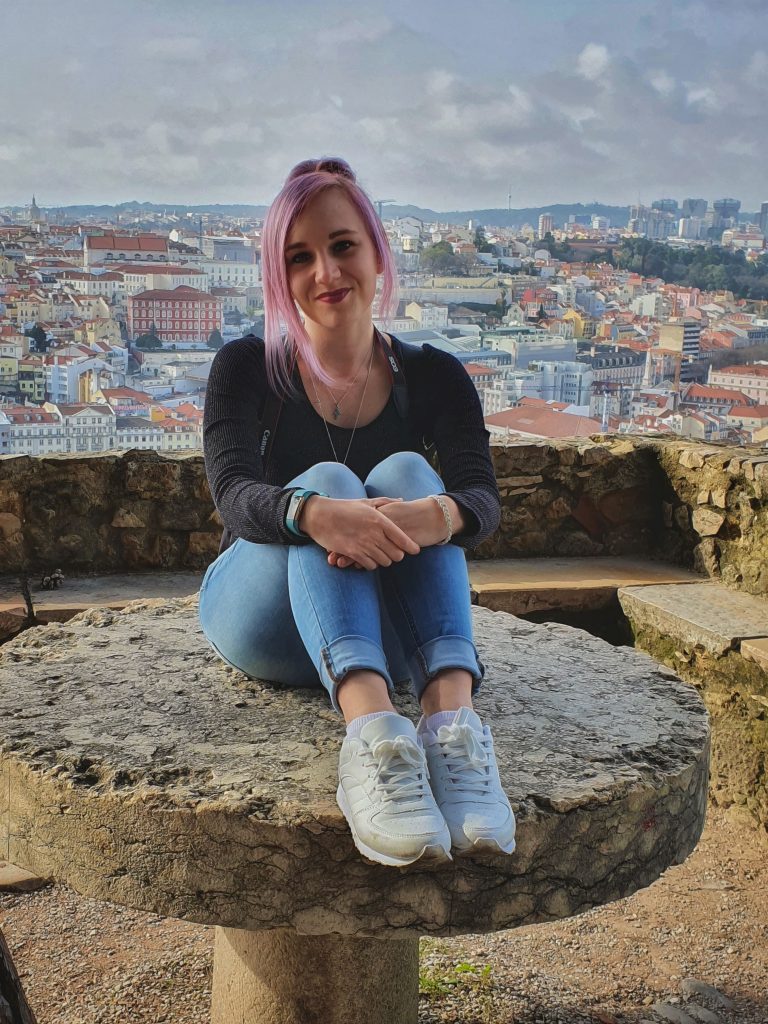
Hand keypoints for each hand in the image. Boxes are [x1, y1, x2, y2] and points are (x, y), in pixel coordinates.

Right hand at [329, 497, 460, 568]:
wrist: (319, 516)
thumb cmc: (343, 507)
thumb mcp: (365, 502)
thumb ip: (385, 502)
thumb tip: (401, 500)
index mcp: (379, 520)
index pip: (403, 539)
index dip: (411, 547)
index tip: (415, 550)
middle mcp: (373, 533)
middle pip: (397, 555)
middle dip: (396, 554)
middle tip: (392, 551)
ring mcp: (363, 544)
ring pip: (385, 562)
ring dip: (383, 560)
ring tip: (378, 554)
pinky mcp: (352, 553)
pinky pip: (370, 566)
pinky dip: (370, 564)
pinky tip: (366, 557)